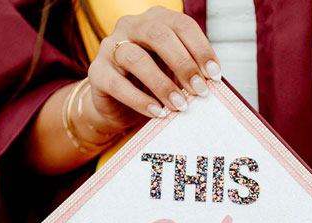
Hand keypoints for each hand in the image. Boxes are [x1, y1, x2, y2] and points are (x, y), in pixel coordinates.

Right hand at [85, 6, 220, 132]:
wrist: (117, 106)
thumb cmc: (150, 85)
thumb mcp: (173, 74)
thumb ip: (189, 72)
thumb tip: (211, 83)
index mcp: (154, 21)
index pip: (181, 25)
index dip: (201, 49)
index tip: (214, 75)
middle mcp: (131, 27)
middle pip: (158, 34)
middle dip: (183, 64)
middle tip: (199, 90)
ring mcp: (110, 48)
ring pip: (136, 57)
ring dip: (162, 84)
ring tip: (179, 105)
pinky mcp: (97, 73)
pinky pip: (117, 84)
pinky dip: (140, 100)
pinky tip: (157, 112)